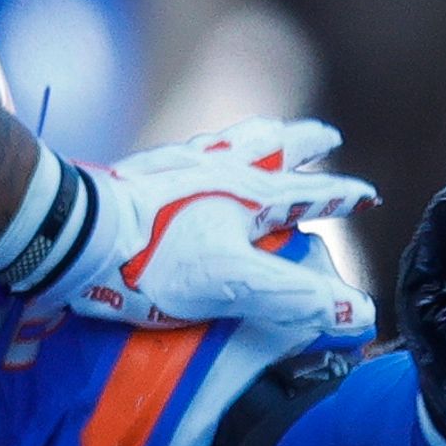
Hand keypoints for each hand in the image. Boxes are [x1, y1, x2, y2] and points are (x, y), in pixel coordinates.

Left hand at [47, 118, 376, 335]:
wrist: (77, 234)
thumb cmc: (154, 260)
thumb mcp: (234, 285)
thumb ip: (295, 297)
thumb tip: (359, 313)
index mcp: (249, 193)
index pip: (309, 192)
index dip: (341, 197)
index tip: (368, 197)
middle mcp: (219, 167)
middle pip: (272, 146)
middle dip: (304, 144)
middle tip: (325, 136)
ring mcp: (178, 163)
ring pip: (230, 139)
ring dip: (259, 135)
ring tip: (267, 132)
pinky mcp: (143, 169)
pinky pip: (190, 149)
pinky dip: (211, 147)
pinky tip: (195, 154)